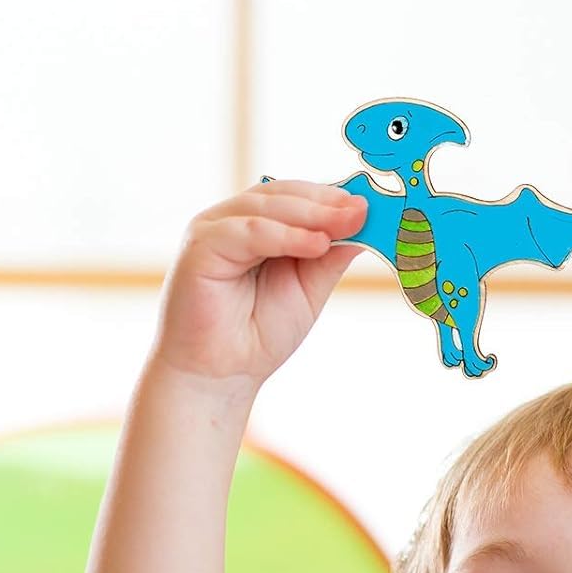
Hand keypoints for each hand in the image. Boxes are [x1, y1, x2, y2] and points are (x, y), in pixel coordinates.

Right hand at [149, 180, 365, 391]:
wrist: (219, 378)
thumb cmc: (255, 338)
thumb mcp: (307, 289)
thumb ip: (330, 256)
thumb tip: (365, 220)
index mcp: (255, 227)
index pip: (296, 197)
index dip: (332, 198)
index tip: (371, 207)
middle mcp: (231, 222)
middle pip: (283, 195)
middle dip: (327, 202)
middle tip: (364, 211)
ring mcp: (213, 231)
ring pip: (267, 206)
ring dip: (311, 214)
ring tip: (348, 224)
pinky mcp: (200, 247)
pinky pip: (249, 231)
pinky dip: (285, 235)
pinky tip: (316, 244)